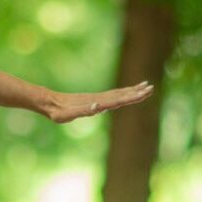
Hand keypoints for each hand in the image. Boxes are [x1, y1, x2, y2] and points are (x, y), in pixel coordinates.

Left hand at [39, 81, 154, 122]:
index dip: (131, 96)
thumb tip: (98, 105)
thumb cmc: (58, 112)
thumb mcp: (69, 114)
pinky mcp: (94, 100)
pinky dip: (123, 94)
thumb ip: (82, 111)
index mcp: (97, 103)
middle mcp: (99, 99)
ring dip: (132, 91)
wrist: (50, 103)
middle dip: (136, 92)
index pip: (118, 99)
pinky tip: (127, 93)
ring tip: (146, 86)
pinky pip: (112, 96)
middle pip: (122, 95)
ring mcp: (97, 99)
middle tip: (151, 88)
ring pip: (119, 94)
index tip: (144, 92)